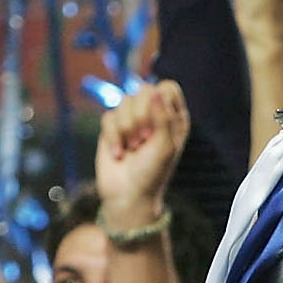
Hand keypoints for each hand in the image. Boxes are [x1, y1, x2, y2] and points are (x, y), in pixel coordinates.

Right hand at [97, 80, 188, 221]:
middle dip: (141, 116)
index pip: (167, 88)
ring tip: (133, 149)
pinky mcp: (112, 127)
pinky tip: (118, 154)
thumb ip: (162, 117)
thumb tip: (155, 90)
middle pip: (144, 90)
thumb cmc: (152, 173)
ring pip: (125, 101)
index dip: (160, 102)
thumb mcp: (164, 146)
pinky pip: (109, 116)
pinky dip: (113, 136)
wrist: (127, 195)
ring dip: (127, 128)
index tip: (157, 127)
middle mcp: (154, 114)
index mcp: (173, 118)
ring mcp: (132, 119)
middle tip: (144, 140)